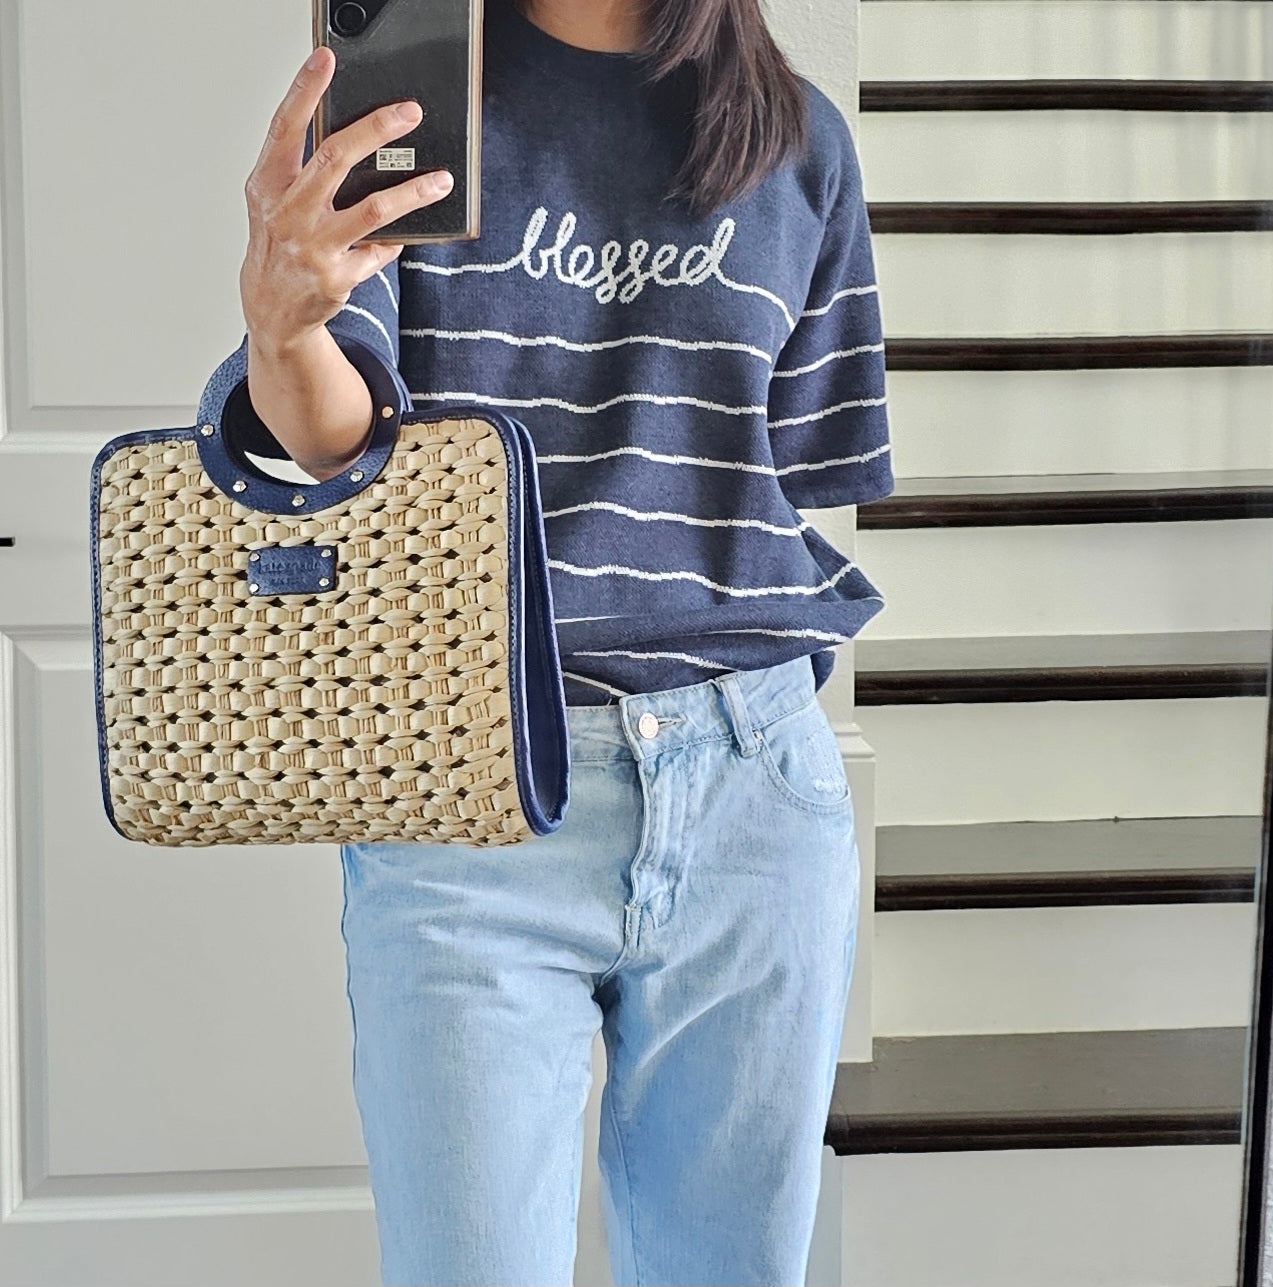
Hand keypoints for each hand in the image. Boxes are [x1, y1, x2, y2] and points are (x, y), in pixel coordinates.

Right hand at [239, 44, 452, 352]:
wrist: (271, 306)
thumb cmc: (278, 242)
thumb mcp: (274, 200)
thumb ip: (302, 167)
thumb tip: (356, 135)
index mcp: (268, 185)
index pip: (285, 128)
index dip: (304, 91)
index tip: (326, 59)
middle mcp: (288, 214)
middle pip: (336, 159)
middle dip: (377, 130)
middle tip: (410, 113)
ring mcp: (313, 247)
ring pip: (373, 210)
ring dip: (413, 193)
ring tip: (442, 180)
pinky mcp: (337, 277)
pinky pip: (381, 250)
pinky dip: (397, 239)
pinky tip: (410, 230)